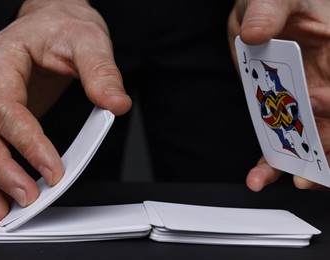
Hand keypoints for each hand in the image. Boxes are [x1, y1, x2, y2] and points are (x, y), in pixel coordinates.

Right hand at [0, 0, 131, 224]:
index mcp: (2, 58)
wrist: (53, 20)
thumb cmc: (64, 27)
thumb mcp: (88, 40)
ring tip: (2, 211)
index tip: (53, 171)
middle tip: (27, 198)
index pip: (5, 107)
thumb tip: (116, 104)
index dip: (27, 143)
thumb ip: (101, 72)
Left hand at [228, 0, 329, 190]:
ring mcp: (298, 100)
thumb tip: (255, 33)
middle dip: (324, 149)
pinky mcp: (276, 108)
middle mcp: (323, 83)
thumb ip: (268, 12)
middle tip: (307, 172)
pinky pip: (277, 138)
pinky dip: (270, 160)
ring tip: (280, 180)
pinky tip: (259, 177)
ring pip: (308, 139)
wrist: (254, 11)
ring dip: (298, 164)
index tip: (316, 103)